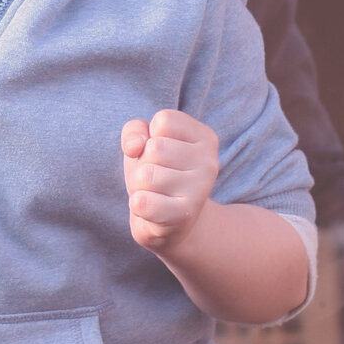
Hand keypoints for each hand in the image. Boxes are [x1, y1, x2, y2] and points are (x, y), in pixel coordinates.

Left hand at [122, 109, 219, 256]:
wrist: (170, 223)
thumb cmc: (157, 172)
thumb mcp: (143, 142)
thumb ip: (134, 130)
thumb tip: (135, 147)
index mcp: (206, 138)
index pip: (164, 121)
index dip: (150, 136)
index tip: (159, 152)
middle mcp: (209, 163)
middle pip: (154, 148)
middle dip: (143, 162)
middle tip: (156, 176)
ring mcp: (199, 191)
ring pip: (145, 175)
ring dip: (139, 185)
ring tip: (155, 192)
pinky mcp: (183, 216)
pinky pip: (142, 202)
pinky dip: (137, 204)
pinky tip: (152, 209)